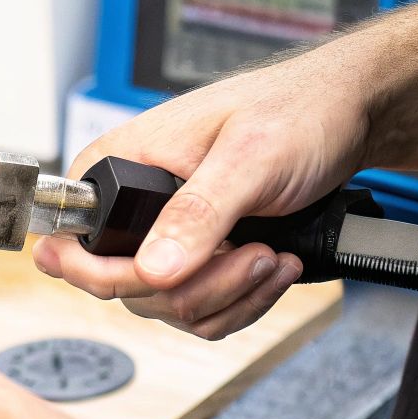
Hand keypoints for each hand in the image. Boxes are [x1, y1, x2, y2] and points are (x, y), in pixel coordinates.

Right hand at [34, 52, 375, 337]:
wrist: (346, 116)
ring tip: (271, 255)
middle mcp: (132, 205)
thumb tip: (151, 268)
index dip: (103, 272)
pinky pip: (200, 310)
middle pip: (125, 286)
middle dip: (197, 285)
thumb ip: (196, 213)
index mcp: (118, 165)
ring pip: (167, 306)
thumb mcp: (248, 157)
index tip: (158, 277)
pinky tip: (273, 266)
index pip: (71, 241)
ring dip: (229, 294)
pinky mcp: (198, 257)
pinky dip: (241, 301)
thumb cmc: (296, 108)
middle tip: (253, 252)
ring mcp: (165, 236)